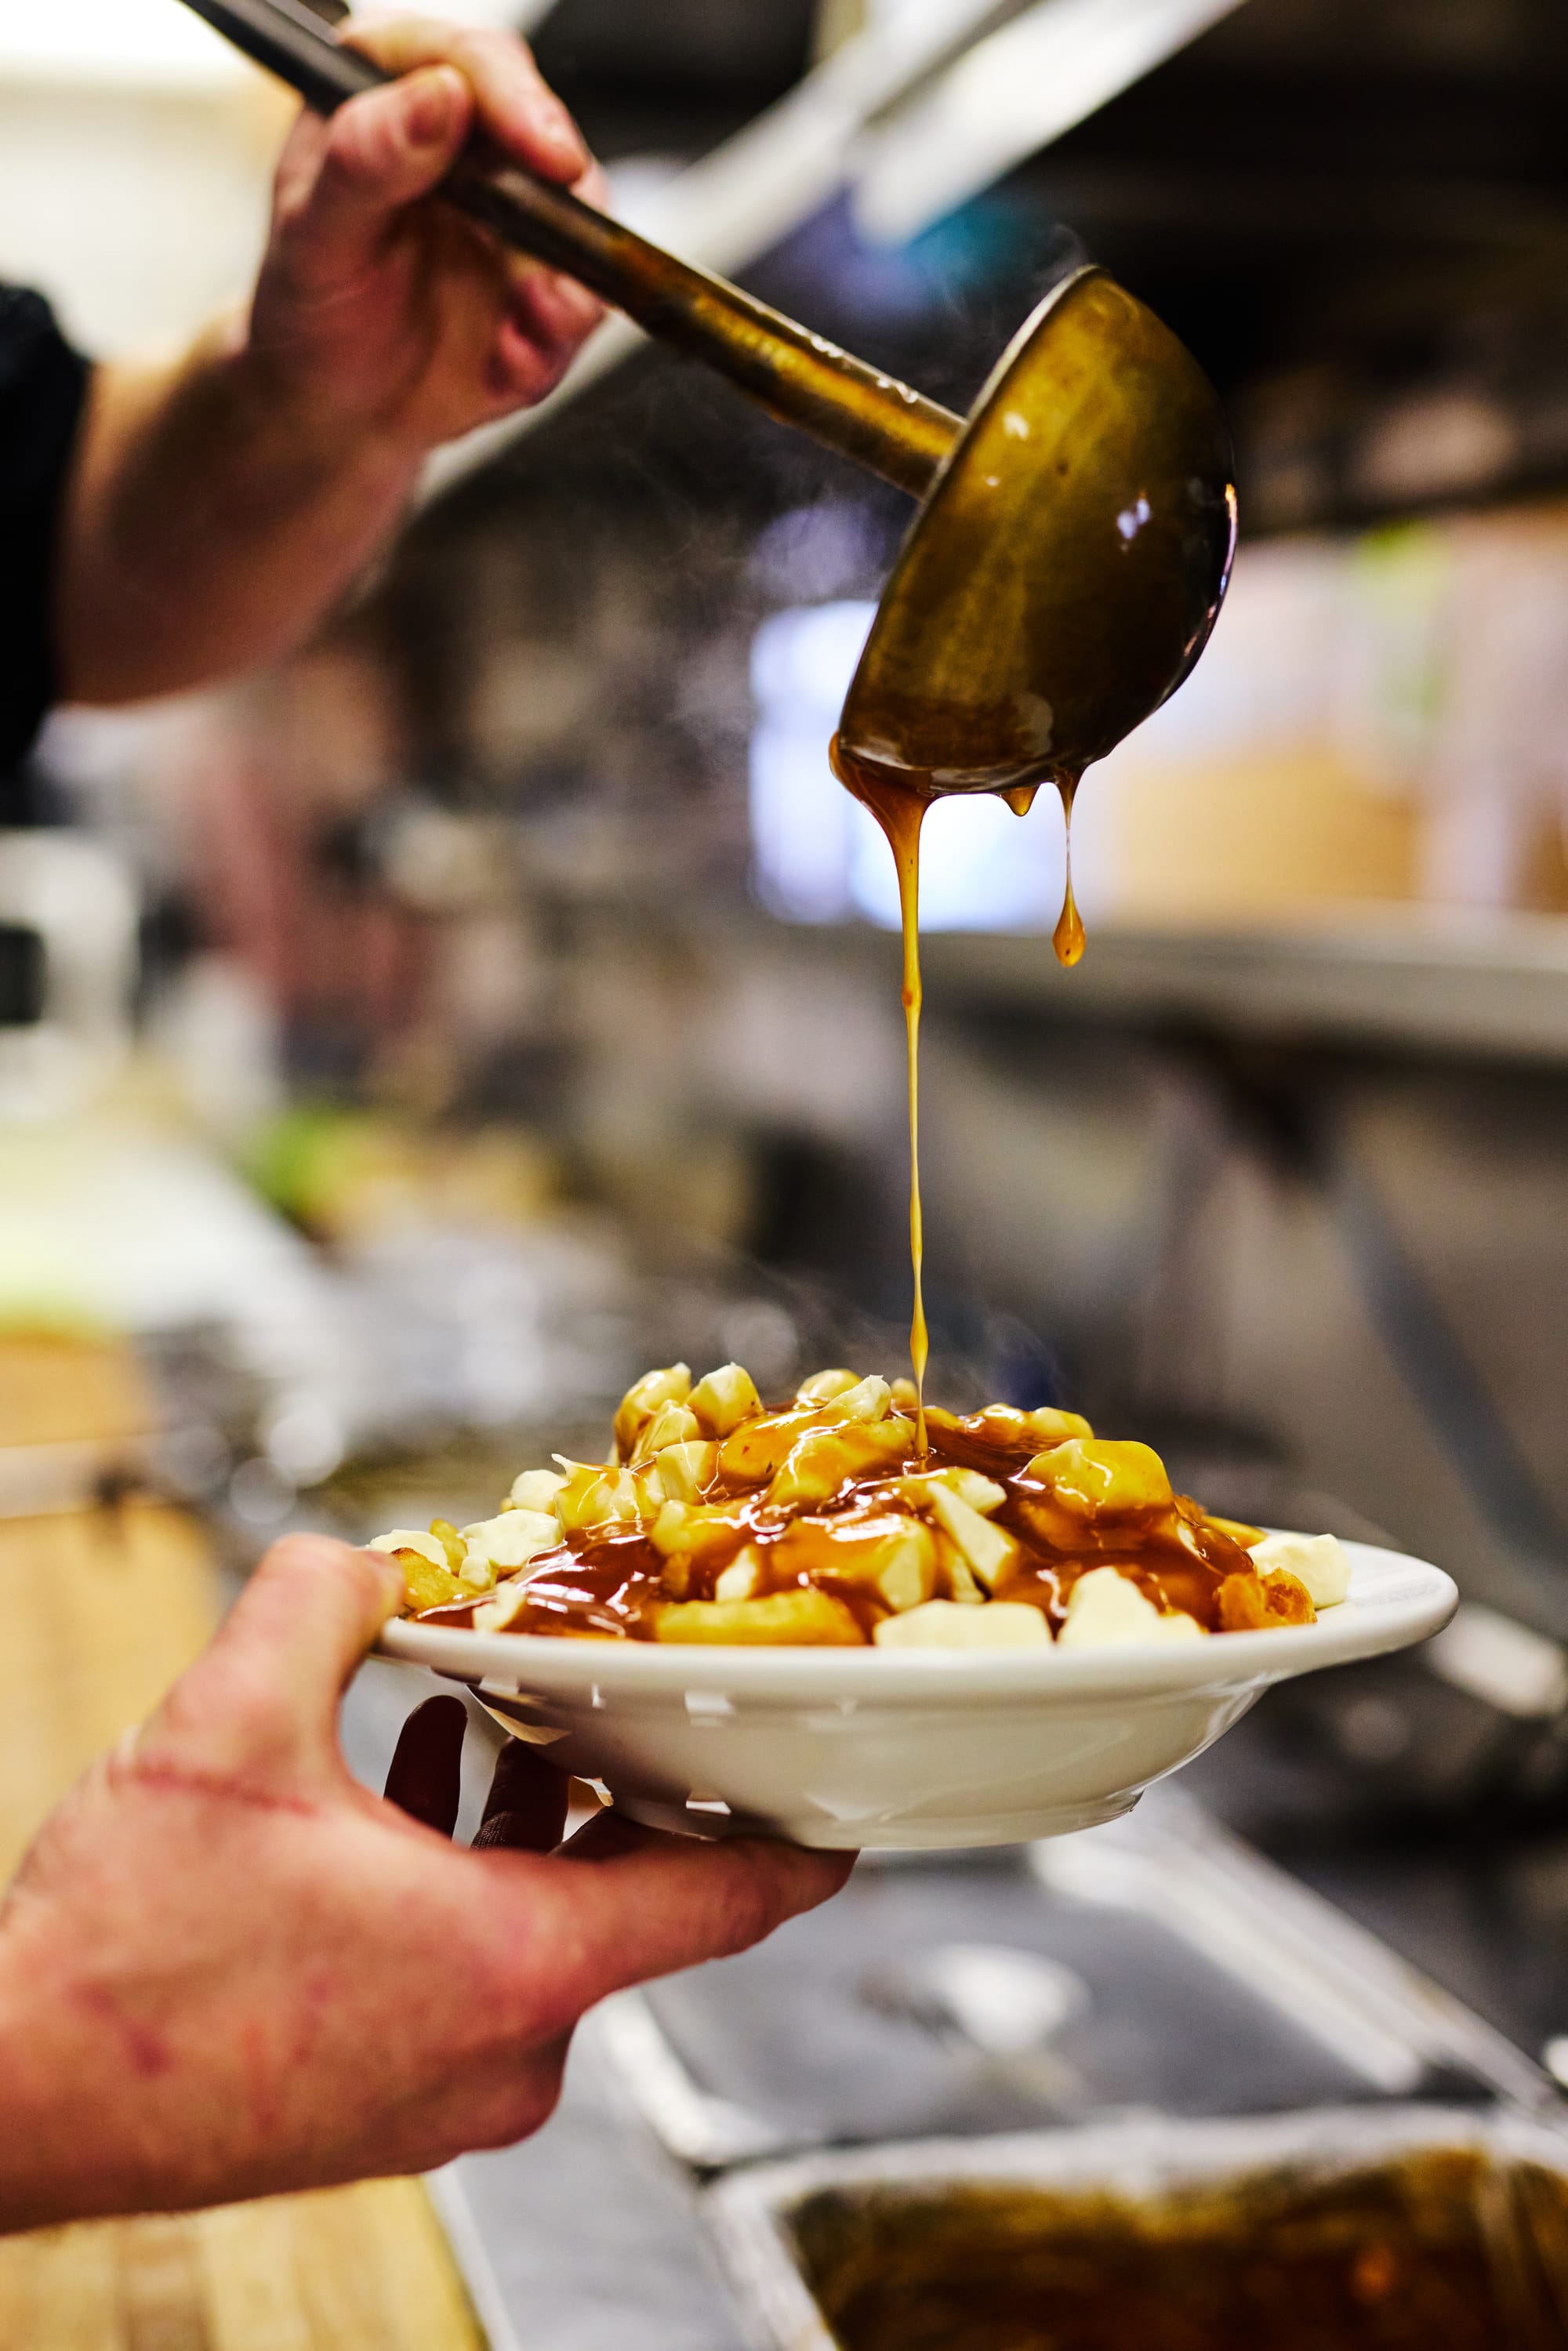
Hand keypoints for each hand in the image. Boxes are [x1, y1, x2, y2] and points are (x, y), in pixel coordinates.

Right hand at [0, 1537, 849, 2228]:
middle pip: (630, 1904)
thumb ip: (321, 1598)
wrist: (5, 2097)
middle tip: (622, 1694)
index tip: (848, 1802)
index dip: (801, 1842)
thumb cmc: (119, 1951)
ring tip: (485, 1719)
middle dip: (625, 1789)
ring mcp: (444, 2095)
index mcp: (514, 1967)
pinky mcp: (383, 2107)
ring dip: (531, 1822)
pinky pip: (480, 1973)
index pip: (725, 1904)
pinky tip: (409, 1787)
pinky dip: (470, 1880)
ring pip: (546, 1933)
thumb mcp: (227, 1726)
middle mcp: (503, 2055)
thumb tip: (370, 1553)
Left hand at [246, 10, 607, 461]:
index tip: (537, 145)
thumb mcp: (313, 238)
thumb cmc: (309, 306)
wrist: (331, 403)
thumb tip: (437, 99)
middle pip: (544, 132)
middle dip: (559, 197)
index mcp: (392, 96)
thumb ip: (364, 162)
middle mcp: (464, 145)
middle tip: (543, 260)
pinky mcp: (545, 282)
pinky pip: (580, 301)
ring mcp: (513, 215)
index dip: (511, 96)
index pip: (467, 63)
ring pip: (579, 221)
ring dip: (563, 285)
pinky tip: (508, 362)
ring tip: (520, 335)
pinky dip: (554, 340)